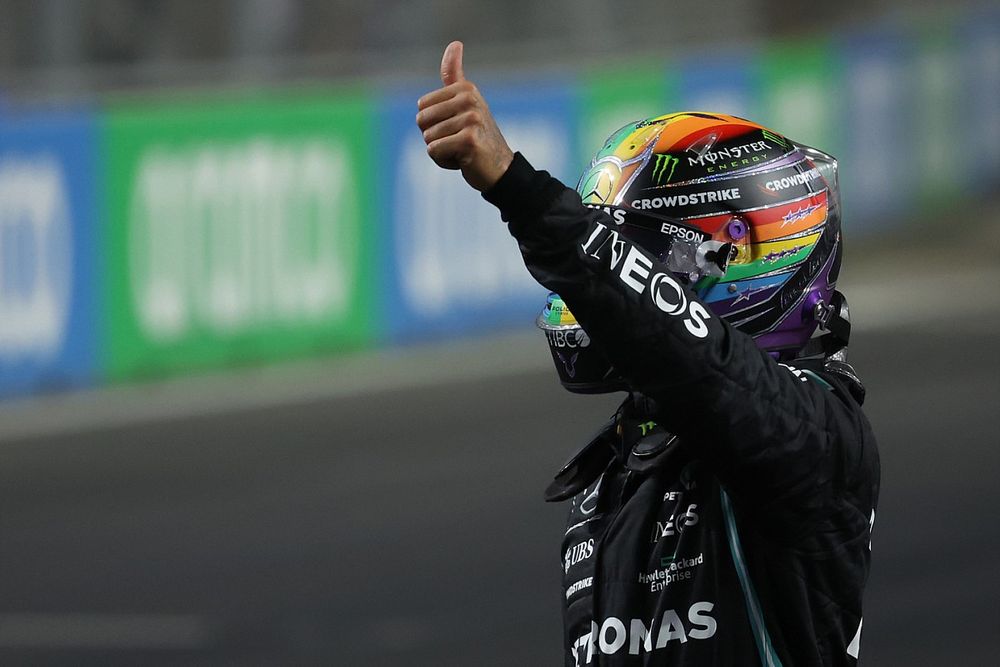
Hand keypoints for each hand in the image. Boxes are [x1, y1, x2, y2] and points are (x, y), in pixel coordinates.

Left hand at [416, 41, 513, 191]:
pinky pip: (434, 151)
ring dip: (441, 151)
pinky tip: (463, 161)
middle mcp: (470, 100)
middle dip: (434, 137)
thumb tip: (455, 43)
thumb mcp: (466, 102)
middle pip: (421, 121)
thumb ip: (455, 75)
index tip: (456, 128)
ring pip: (428, 138)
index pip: (422, 107)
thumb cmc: (478, 137)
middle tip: (458, 142)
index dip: (433, 124)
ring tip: (462, 151)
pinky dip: (444, 162)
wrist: (501, 169)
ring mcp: (471, 119)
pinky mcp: (469, 140)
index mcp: (466, 88)